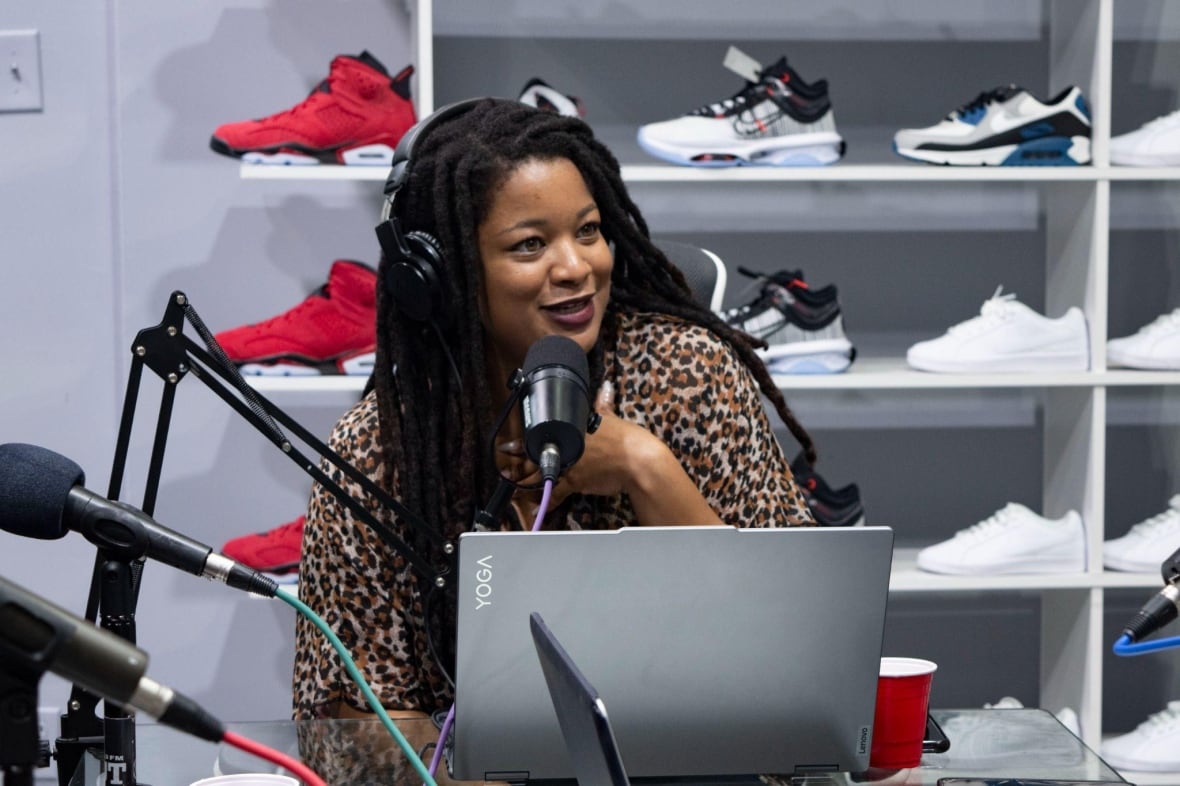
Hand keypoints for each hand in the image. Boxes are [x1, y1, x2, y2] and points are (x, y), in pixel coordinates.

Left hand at [496, 381, 721, 525]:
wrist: (637, 461)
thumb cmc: (625, 438)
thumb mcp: (610, 416)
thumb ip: (603, 403)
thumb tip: (605, 387)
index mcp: (569, 430)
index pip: (538, 436)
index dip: (520, 444)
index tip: (506, 447)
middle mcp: (565, 448)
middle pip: (534, 457)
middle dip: (517, 464)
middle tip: (504, 469)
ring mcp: (568, 467)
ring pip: (541, 476)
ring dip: (525, 483)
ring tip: (512, 487)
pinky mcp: (576, 483)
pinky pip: (556, 494)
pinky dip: (546, 502)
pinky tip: (537, 506)